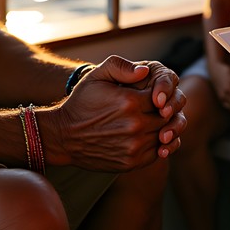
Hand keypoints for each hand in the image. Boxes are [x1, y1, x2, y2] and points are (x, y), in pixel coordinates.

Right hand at [47, 56, 185, 170]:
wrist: (64, 136)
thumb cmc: (82, 103)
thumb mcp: (96, 76)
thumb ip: (121, 67)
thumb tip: (146, 71)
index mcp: (129, 101)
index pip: (161, 97)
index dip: (158, 95)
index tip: (148, 95)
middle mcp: (135, 125)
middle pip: (165, 117)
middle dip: (161, 112)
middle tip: (150, 109)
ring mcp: (134, 147)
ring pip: (163, 135)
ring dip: (159, 128)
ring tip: (145, 121)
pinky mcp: (131, 162)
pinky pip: (156, 152)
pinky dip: (155, 144)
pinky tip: (143, 136)